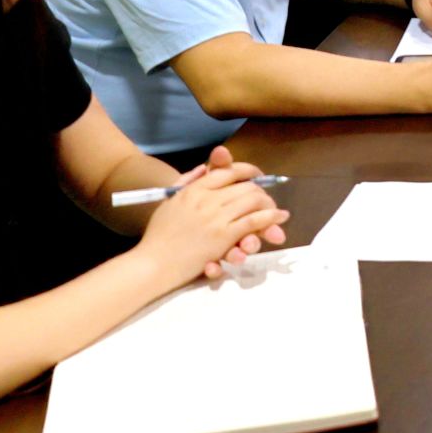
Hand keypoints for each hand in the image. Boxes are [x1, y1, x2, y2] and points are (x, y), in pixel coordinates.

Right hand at [138, 163, 290, 287]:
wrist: (151, 264)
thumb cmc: (157, 237)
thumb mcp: (170, 203)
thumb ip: (186, 183)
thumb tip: (203, 168)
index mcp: (194, 189)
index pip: (228, 171)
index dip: (247, 171)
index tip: (257, 176)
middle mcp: (207, 199)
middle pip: (245, 186)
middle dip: (261, 191)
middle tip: (269, 198)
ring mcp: (216, 217)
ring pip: (254, 200)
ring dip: (269, 204)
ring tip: (278, 210)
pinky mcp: (224, 235)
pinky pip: (254, 220)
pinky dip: (270, 217)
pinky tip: (280, 217)